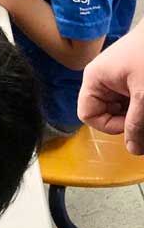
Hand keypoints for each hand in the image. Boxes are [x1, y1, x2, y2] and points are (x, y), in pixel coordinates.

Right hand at [78, 30, 143, 153]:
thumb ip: (136, 122)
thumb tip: (133, 150)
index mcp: (94, 79)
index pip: (88, 114)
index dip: (109, 126)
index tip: (132, 124)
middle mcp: (101, 79)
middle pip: (105, 112)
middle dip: (126, 120)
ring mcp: (115, 78)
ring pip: (120, 108)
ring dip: (136, 113)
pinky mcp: (129, 77)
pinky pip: (129, 99)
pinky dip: (140, 105)